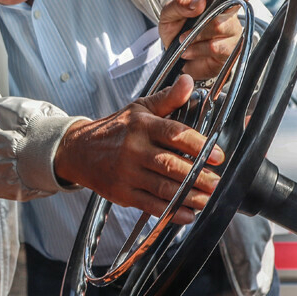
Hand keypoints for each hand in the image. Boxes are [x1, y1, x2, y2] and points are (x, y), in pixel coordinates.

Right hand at [53, 74, 224, 224]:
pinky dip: (170, 211)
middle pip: (170, 164)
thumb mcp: (140, 109)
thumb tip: (188, 81)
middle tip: (217, 182)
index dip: (198, 145)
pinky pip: (150, 205)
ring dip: (188, 196)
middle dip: (197, 176)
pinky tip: (187, 214)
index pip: (174, 134)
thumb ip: (168, 98)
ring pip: (162, 187)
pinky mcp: (122, 193)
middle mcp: (134, 149)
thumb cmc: (115, 129)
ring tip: (207, 199)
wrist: (78, 150)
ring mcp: (127, 173)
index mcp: (142, 126)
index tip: (218, 155)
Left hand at [158, 0, 263, 79]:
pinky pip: (217, 47)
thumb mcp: (168, 15)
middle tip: (184, 32)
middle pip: (227, 6)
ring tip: (186, 43)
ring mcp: (230, 30)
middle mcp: (225, 11)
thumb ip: (179, 4)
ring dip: (197, 37)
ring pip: (220, 28)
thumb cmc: (175, 32)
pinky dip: (199, 50)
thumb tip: (199, 2)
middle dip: (202, 22)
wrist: (174, 61)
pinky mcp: (231, 50)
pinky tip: (192, 52)